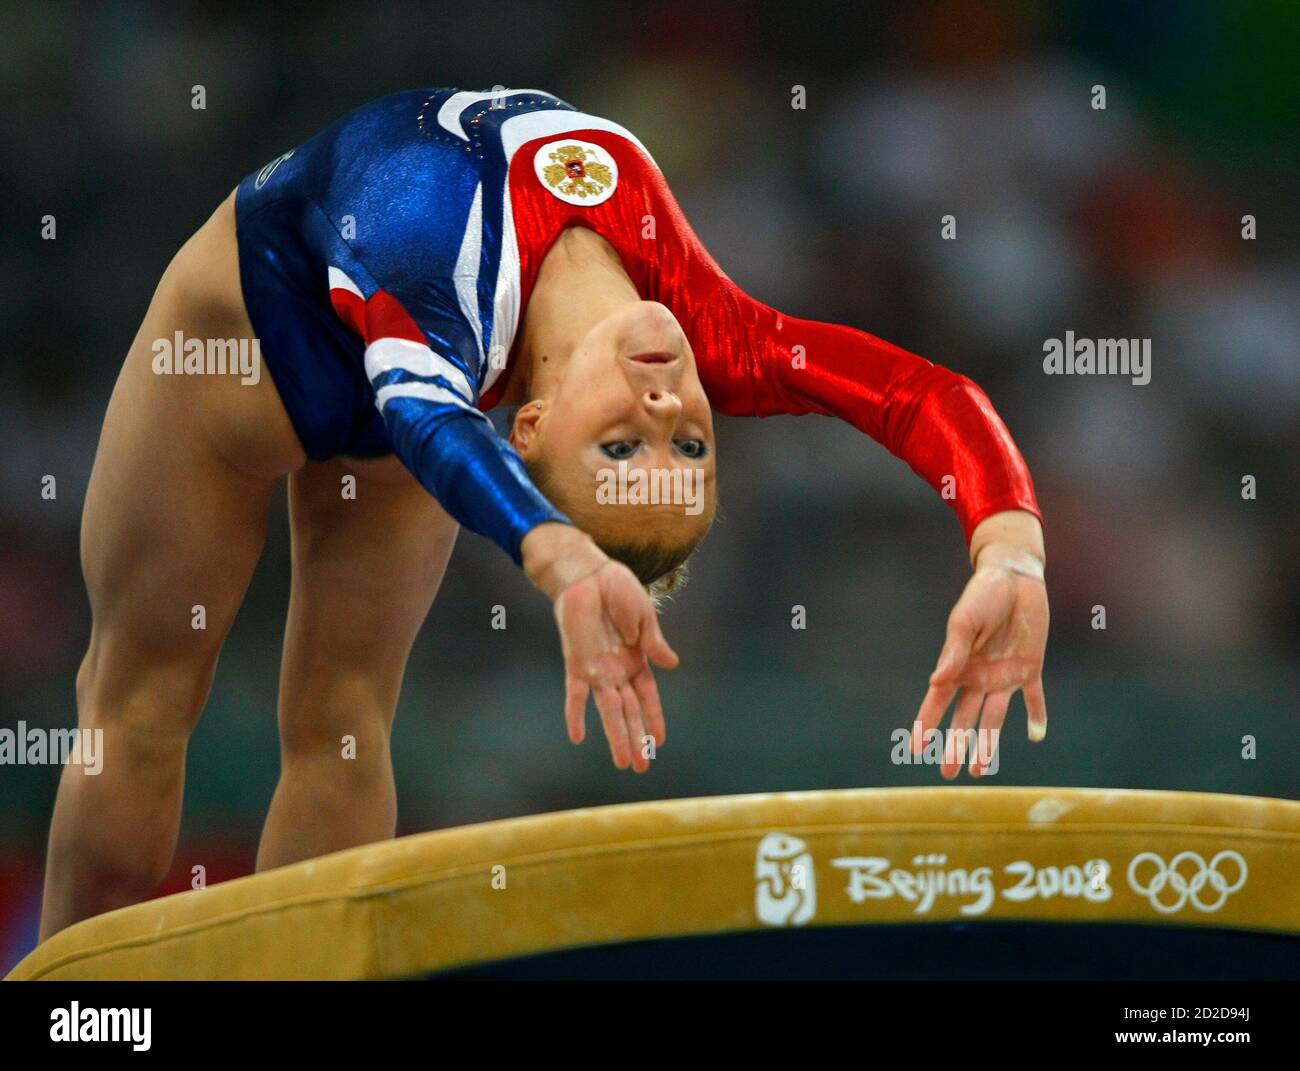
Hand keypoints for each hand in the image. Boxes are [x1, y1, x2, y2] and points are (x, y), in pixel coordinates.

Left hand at [552, 561, 679, 771]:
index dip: (655, 720)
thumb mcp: (644, 615)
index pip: (648, 698)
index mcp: (637, 661)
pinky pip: (576, 694)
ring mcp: (597, 670)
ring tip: (623, 762)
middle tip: (643, 767)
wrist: (589, 574)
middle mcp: (617, 671)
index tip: (662, 742)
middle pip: (630, 712)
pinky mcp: (577, 663)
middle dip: (637, 739)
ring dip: (616, 736)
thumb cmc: (619, 591)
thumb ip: (654, 642)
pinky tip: (577, 737)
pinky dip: (576, 714)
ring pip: (610, 711)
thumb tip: (673, 665)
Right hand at [911, 547, 1048, 778]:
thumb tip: (936, 683)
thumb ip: (954, 652)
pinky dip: (1036, 715)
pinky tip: (1036, 735)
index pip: (938, 701)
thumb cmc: (983, 595)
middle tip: (948, 773)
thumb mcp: (965, 621)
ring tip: (981, 770)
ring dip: (988, 743)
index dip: (926, 724)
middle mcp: (979, 676)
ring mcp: (1005, 675)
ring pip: (994, 718)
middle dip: (956, 746)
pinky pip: (1034, 697)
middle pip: (965, 718)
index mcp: (958, 665)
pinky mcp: (1030, 669)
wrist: (1015, 577)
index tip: (916, 748)